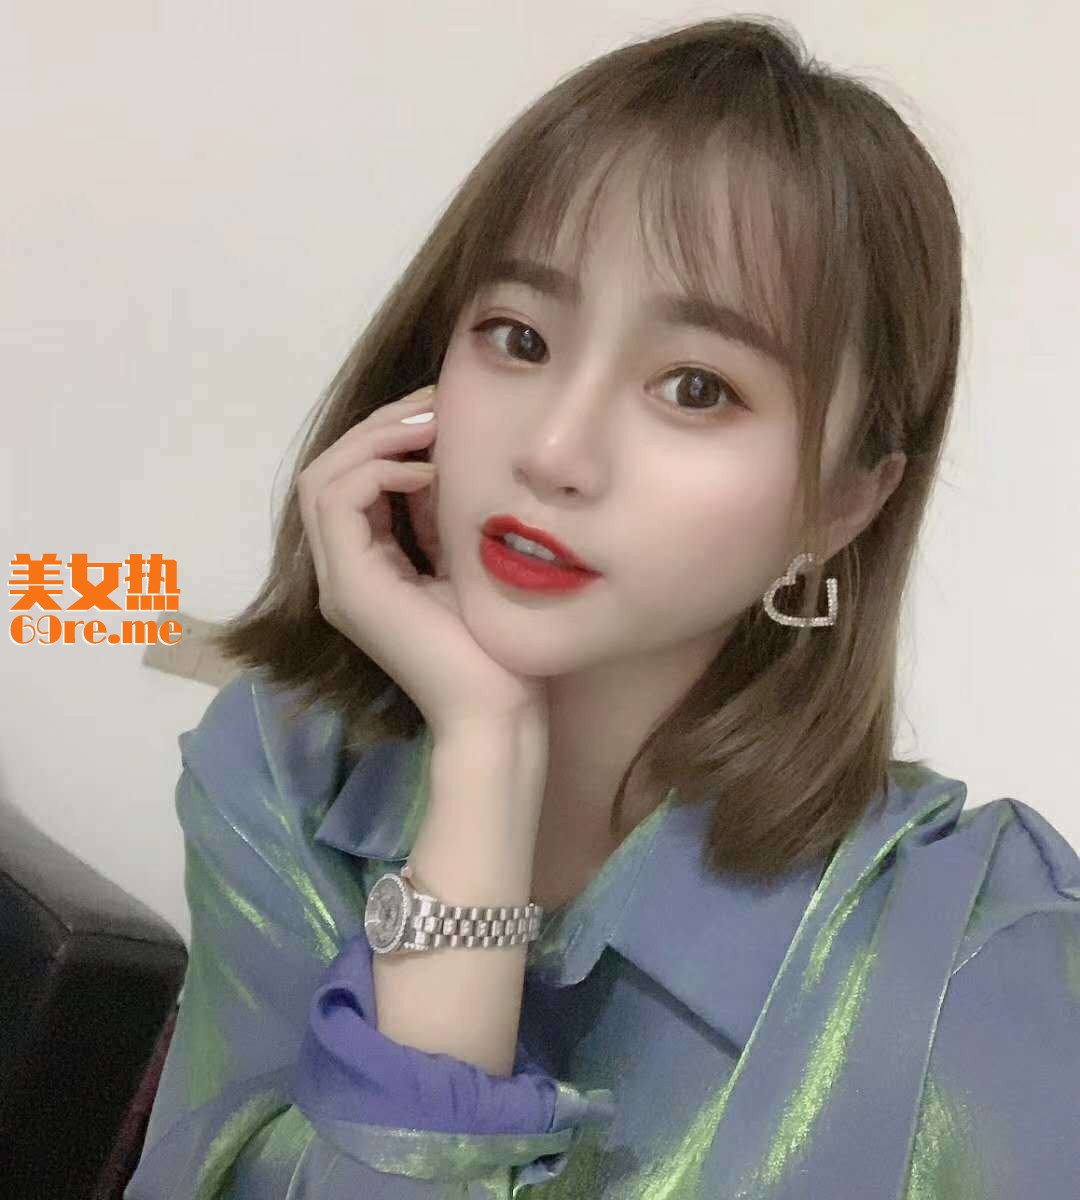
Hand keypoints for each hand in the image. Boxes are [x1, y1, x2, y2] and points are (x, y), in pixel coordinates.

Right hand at [297, 384, 549, 742]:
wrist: (497, 710)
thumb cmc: (496, 647)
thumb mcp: (465, 560)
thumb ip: (440, 516)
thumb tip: (441, 459)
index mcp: (367, 566)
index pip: (350, 481)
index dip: (387, 439)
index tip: (441, 416)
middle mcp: (343, 571)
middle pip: (327, 471)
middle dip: (377, 427)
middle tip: (432, 404)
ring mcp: (340, 581)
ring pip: (323, 479)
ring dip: (375, 440)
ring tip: (430, 426)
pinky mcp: (351, 587)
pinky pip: (339, 500)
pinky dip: (378, 472)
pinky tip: (428, 472)